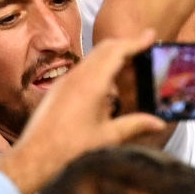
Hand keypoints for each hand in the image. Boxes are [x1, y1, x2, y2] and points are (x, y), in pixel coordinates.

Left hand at [0, 34, 165, 193]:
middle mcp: (77, 76)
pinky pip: (83, 69)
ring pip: (92, 58)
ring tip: (129, 63)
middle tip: (144, 46)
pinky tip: (107, 84)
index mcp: (92, 83)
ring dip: (112, 55)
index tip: (151, 35)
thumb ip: (135, 125)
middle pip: (104, 48)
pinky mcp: (58, 89)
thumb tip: (160, 123)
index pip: (117, 51)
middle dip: (125, 44)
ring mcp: (65, 81)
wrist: (34, 158)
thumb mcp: (108, 138)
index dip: (135, 42)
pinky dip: (99, 66)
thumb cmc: (71, 149)